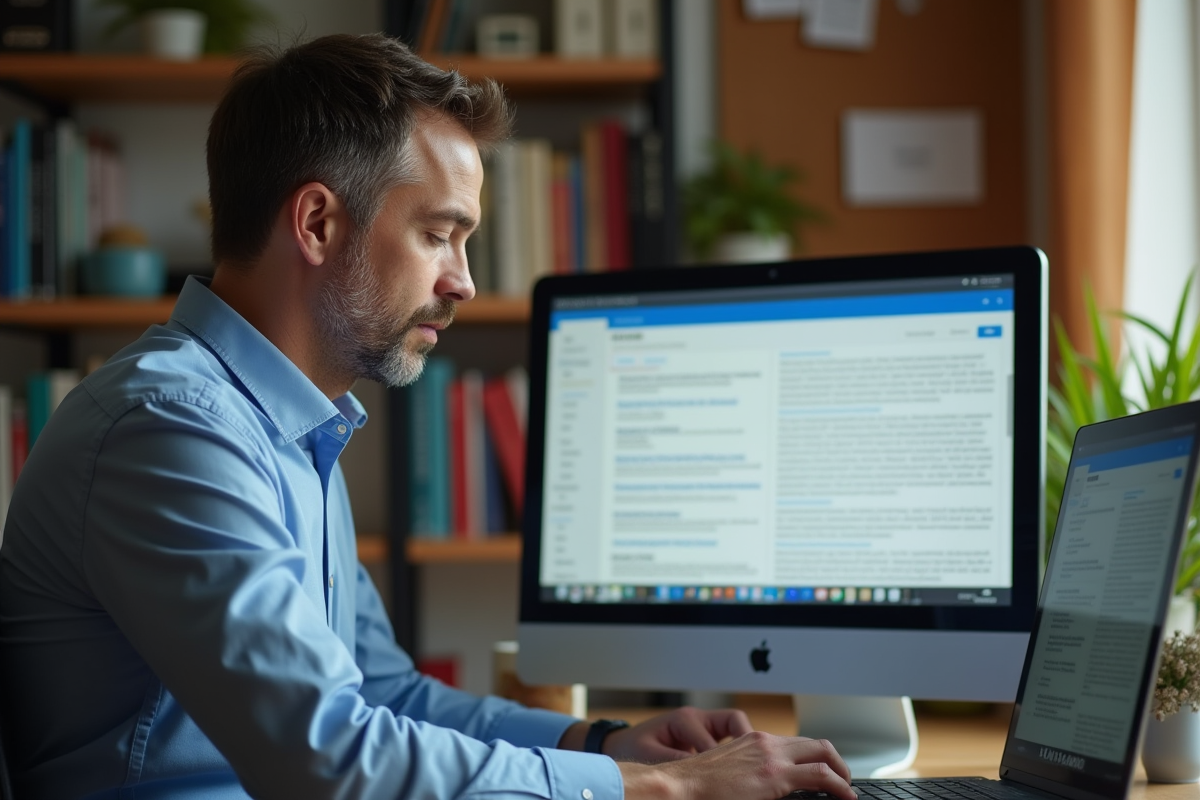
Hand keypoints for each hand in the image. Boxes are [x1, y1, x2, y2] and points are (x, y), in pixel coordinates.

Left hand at [602, 706, 754, 761]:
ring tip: (750, 768)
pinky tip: (739, 769)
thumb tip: (700, 775)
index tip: (728, 778)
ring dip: (744, 746)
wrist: (623, 744)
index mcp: (684, 719)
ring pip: (736, 728)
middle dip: (746, 742)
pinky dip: (737, 752)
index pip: (712, 739)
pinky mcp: (705, 735)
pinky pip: (729, 739)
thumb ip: (675, 761)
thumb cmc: (633, 747)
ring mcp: (704, 725)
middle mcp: (697, 718)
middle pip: (734, 721)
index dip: (722, 760)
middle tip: (753, 767)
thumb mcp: (651, 755)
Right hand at [619, 731, 854, 799]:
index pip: (796, 744)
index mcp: (755, 740)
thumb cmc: (699, 784)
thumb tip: (767, 785)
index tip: (824, 772)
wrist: (681, 785)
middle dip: (836, 760)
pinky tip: (844, 796)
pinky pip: (819, 775)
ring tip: (846, 788)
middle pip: (816, 744)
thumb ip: (752, 771)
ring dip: (840, 771)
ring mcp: (772, 756)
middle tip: (843, 779)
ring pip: (822, 754)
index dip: (816, 757)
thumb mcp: (730, 770)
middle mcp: (767, 742)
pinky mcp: (775, 775)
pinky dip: (838, 784)